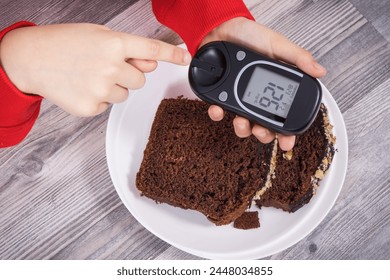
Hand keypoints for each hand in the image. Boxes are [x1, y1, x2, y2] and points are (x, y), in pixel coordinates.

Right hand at [0, 23, 190, 115]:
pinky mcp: (92, 108)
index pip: (152, 50)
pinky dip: (100, 98)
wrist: (31, 58)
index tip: (185, 58)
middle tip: (105, 67)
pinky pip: (109, 106)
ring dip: (114, 87)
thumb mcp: (99, 35)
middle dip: (129, 75)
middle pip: (141, 80)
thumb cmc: (64, 43)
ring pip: (126, 94)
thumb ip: (129, 50)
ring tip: (90, 76)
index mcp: (114, 44)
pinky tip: (83, 87)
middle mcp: (110, 67)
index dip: (172, 55)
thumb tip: (151, 64)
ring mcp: (101, 90)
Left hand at [200, 17, 326, 150]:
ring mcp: (239, 98)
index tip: (286, 143)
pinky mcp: (220, 96)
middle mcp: (257, 97)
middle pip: (263, 127)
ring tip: (240, 120)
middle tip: (260, 130)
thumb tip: (320, 72)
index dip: (286, 133)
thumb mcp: (278, 45)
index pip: (283, 115)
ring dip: (241, 129)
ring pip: (242, 125)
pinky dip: (217, 115)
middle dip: (262, 135)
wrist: (221, 27)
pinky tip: (218, 109)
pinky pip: (219, 112)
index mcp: (274, 88)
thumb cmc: (250, 35)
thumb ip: (298, 59)